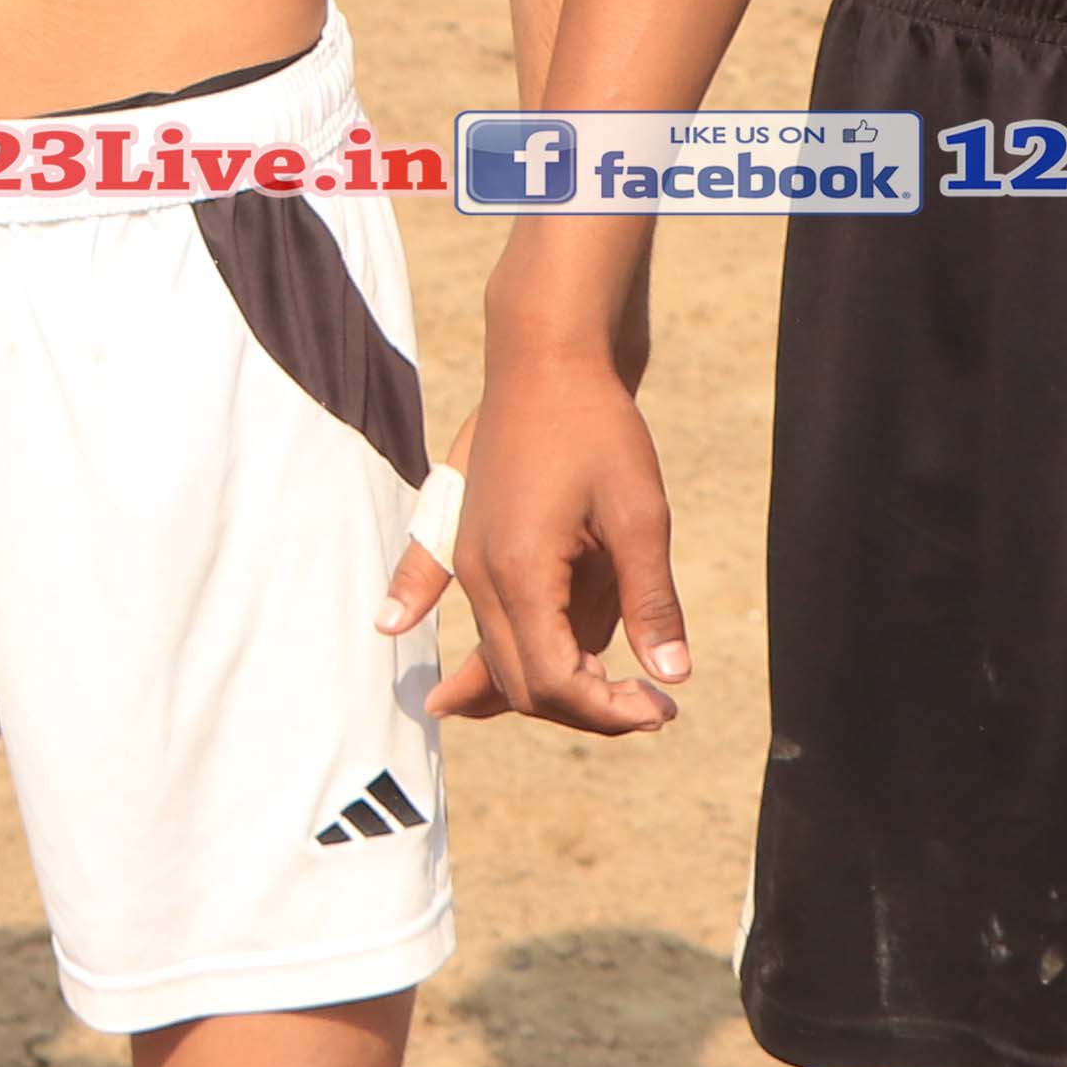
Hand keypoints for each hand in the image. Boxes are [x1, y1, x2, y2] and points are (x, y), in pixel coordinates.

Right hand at [428, 320, 690, 734]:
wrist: (547, 356)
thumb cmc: (597, 428)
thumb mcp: (640, 515)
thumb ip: (651, 601)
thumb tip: (673, 678)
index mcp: (520, 574)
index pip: (554, 682)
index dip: (608, 711)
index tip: (661, 709)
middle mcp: (481, 575)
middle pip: (521, 681)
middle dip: (585, 708)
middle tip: (651, 707)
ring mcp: (467, 556)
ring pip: (496, 652)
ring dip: (549, 683)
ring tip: (607, 698)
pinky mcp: (467, 536)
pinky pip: (441, 593)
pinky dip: (436, 625)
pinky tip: (392, 626)